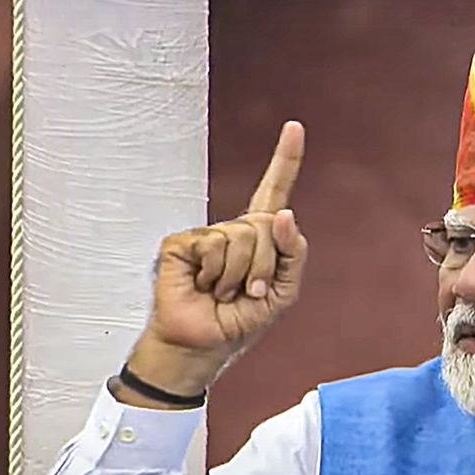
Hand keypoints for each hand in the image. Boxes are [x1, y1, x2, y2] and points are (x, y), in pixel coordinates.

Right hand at [124, 122, 307, 396]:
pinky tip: (202, 287)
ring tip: (223, 293)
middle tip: (247, 292)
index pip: (274, 192)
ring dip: (240, 275)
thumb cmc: (239, 322)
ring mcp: (205, 235)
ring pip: (241, 236)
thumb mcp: (283, 293)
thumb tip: (285, 214)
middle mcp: (233, 230)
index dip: (285, 160)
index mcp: (260, 238)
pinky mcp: (180, 243)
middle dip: (265, 265)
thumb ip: (293, 253)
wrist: (201, 347)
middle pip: (267, 224)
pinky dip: (215, 273)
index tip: (294, 127)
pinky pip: (213, 245)